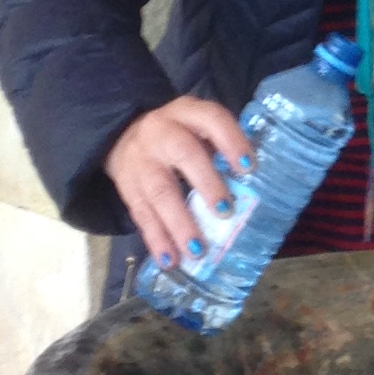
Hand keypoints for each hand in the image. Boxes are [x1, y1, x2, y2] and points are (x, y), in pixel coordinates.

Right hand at [104, 96, 253, 275]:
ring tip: (197, 250)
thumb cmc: (177, 136)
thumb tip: (254, 187)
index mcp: (187, 113)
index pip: (212, 119)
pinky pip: (141, 215)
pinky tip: (170, 261)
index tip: (249, 167)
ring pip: (160, 191)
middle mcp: (161, 133)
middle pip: (184, 154)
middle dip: (207, 184)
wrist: (119, 135)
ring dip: (180, 223)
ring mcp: (141, 161)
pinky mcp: (127, 188)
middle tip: (226, 213)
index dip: (231, 141)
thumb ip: (219, 148)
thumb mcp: (196, 128)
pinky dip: (156, 240)